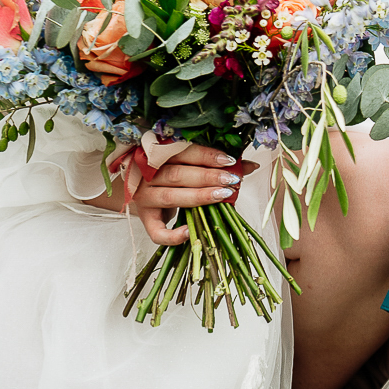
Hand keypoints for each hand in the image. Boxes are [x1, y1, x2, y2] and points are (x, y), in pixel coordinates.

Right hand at [108, 146, 259, 244]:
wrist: (140, 190)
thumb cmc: (169, 175)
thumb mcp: (187, 165)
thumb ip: (215, 164)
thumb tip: (249, 165)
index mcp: (157, 155)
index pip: (182, 152)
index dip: (206, 156)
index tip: (229, 161)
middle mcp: (147, 175)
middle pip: (177, 175)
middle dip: (207, 177)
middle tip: (231, 180)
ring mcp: (144, 198)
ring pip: (170, 197)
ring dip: (199, 197)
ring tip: (223, 195)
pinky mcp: (145, 220)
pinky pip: (156, 232)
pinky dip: (173, 235)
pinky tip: (190, 232)